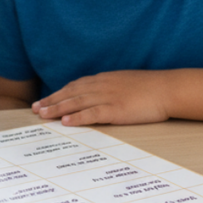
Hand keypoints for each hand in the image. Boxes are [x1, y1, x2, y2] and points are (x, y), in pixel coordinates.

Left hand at [32, 70, 169, 125]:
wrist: (168, 88)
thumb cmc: (150, 88)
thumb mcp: (125, 83)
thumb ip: (109, 88)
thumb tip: (99, 96)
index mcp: (103, 80)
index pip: (74, 86)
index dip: (58, 93)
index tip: (44, 100)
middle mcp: (101, 86)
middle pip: (70, 93)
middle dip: (51, 101)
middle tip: (35, 109)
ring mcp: (108, 97)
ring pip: (76, 102)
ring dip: (58, 109)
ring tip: (43, 115)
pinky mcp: (116, 109)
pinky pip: (93, 113)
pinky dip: (78, 117)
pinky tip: (66, 122)